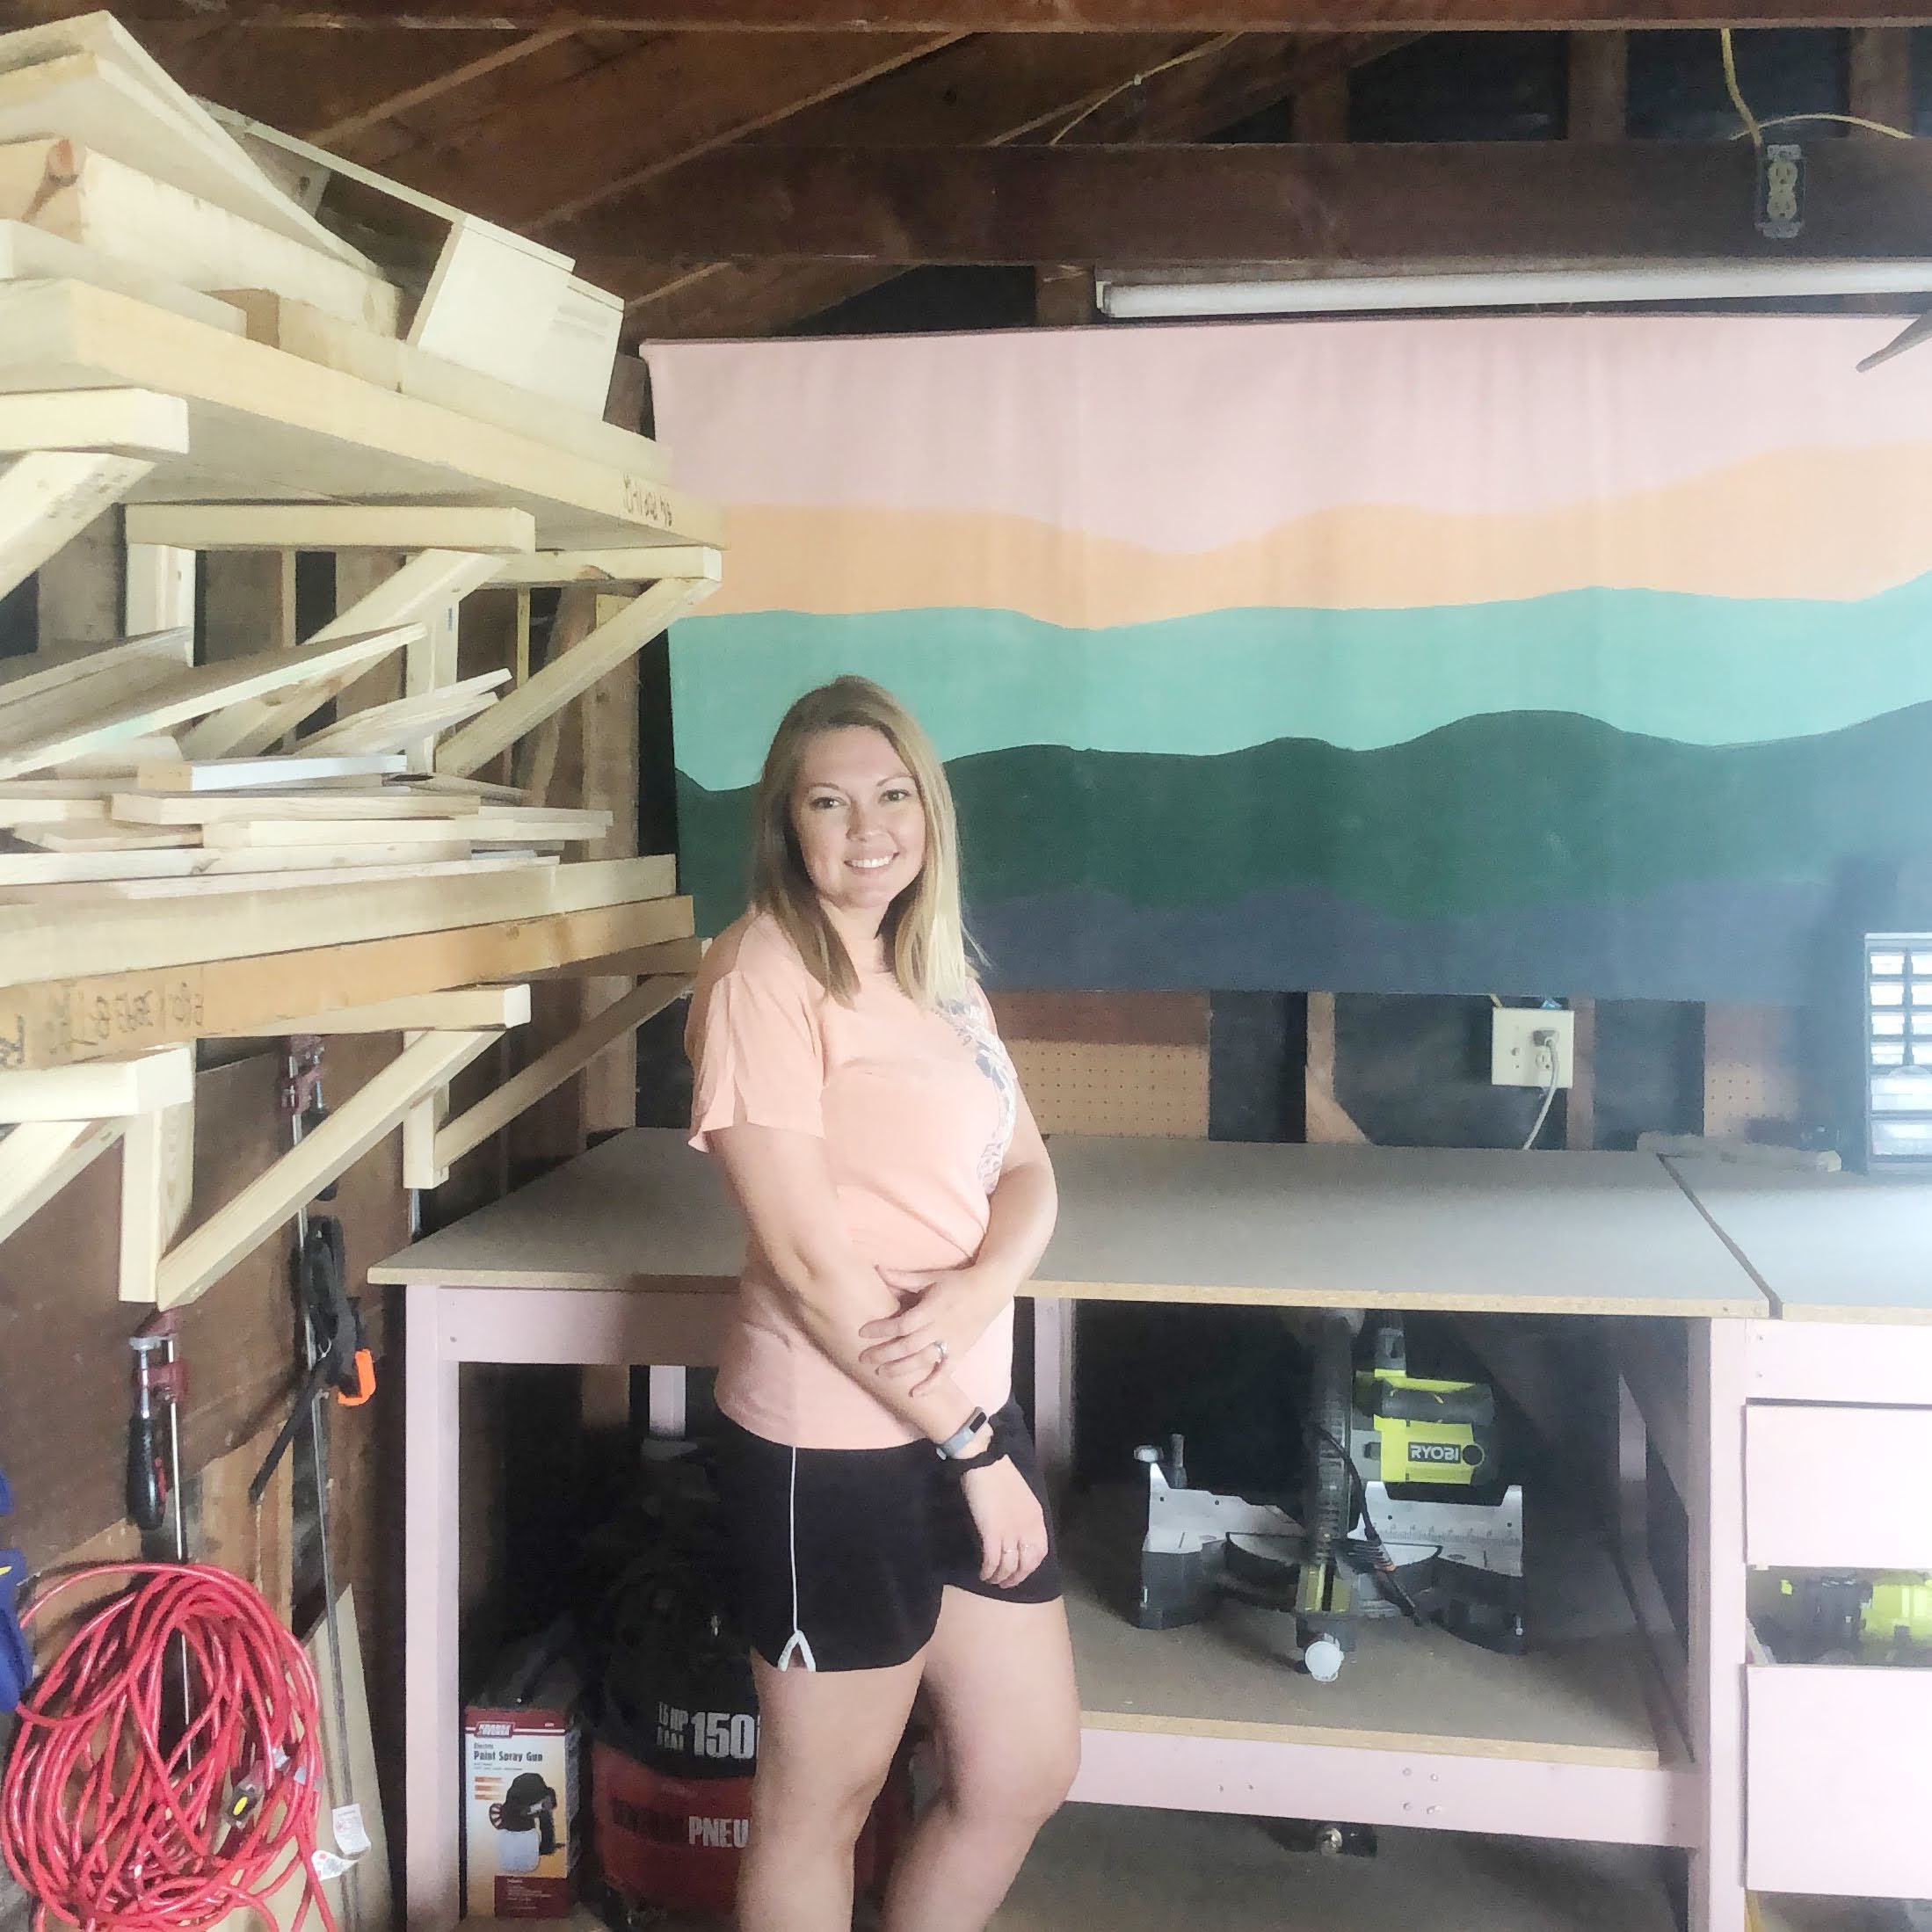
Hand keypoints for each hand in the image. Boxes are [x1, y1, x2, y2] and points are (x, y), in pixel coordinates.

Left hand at [858, 1264, 1012, 1394]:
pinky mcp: (960, 1353)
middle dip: (884, 1354)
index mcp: (931, 1309)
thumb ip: (904, 1278)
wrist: (990, 1290)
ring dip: (901, 1369)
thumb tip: (877, 1270)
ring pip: (923, 1361)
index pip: (902, 1323)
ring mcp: (951, 1343)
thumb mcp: (931, 1277)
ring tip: (881, 1373)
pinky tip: (915, 1394)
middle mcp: (940, 1328)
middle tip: (864, 1358)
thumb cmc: (957, 1282)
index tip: (863, 1333)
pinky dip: (931, 1385)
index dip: (882, 1329)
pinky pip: (945, 1372)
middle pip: (908, 1346)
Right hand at [959, 1456, 1048, 1588]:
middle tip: (1006, 1583)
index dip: (1030, 1567)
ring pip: (1009, 1566)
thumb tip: (1017, 1535)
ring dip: (1001, 1578)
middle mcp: (1027, 1529)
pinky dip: (989, 1571)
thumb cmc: (1000, 1475)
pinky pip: (993, 1561)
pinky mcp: (992, 1534)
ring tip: (992, 1581)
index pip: (1040, 1552)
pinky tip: (983, 1573)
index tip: (1020, 1572)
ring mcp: (1011, 1532)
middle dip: (1016, 1578)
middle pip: (1026, 1564)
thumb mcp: (1022, 1498)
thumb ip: (1024, 1517)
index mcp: (1036, 1519)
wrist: (985, 1462)